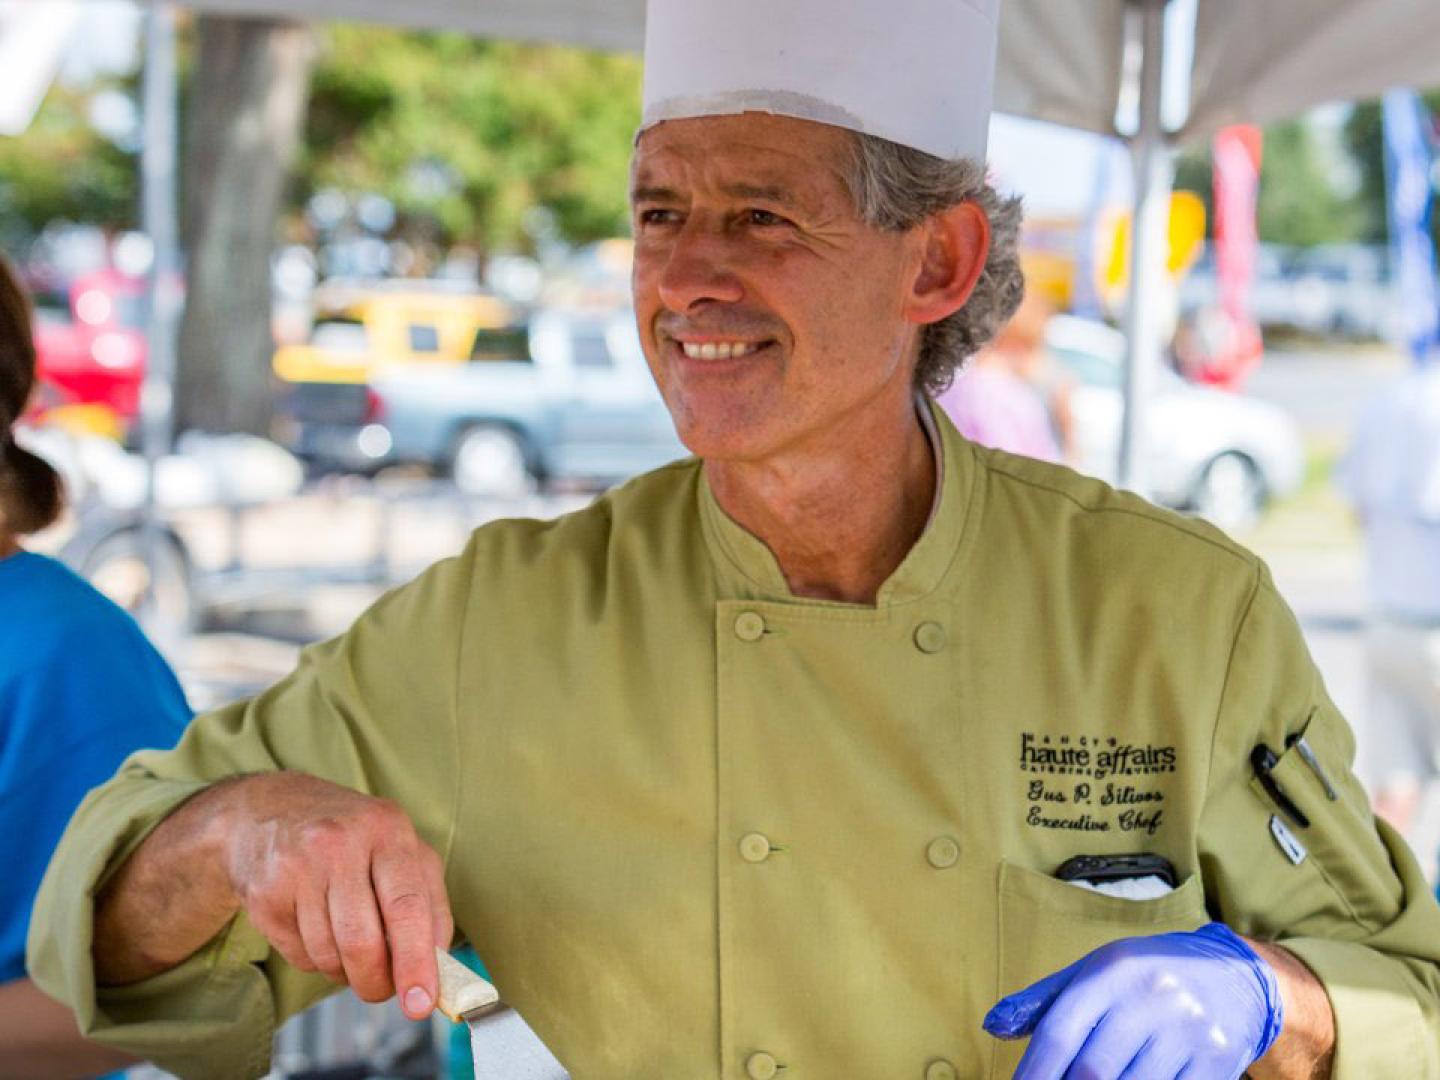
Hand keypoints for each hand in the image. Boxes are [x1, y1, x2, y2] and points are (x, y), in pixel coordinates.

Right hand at [222, 772, 453, 1018]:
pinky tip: (318, 928)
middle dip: (377, 981)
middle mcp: (339, 843)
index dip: (416, 962)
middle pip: (362, 942)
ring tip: (350, 944)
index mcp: (386, 829)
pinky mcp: (263, 895)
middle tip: (383, 989)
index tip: (422, 1003)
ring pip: (330, 956)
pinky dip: (318, 960)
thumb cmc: (351, 837)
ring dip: (347, 971)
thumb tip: (440, 966)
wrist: (269, 811)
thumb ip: (430, 902)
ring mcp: (296, 868)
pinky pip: (300, 956)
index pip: (406, 906)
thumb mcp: (401, 848)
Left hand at [983, 922, 1283, 1079]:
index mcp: (1113, 970)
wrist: (1234, 975)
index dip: (1034, 1072)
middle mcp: (1153, 996)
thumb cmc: (1145, 977)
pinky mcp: (1219, 1058)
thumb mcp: (1094, 973)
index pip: (1060, 1030)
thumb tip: (993, 1026)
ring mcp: (1190, 1029)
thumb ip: (1043, 1001)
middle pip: (1094, 1069)